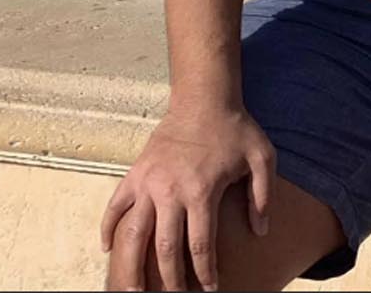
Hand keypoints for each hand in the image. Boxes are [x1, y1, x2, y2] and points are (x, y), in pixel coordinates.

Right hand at [101, 101, 275, 290]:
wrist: (204, 98)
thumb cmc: (236, 129)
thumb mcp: (262, 158)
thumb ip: (263, 196)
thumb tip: (261, 231)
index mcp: (202, 190)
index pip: (200, 244)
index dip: (205, 272)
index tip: (210, 289)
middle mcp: (170, 190)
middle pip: (165, 248)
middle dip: (170, 280)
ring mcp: (148, 183)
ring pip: (133, 234)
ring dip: (131, 267)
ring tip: (132, 292)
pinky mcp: (134, 174)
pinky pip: (114, 207)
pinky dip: (107, 229)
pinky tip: (108, 251)